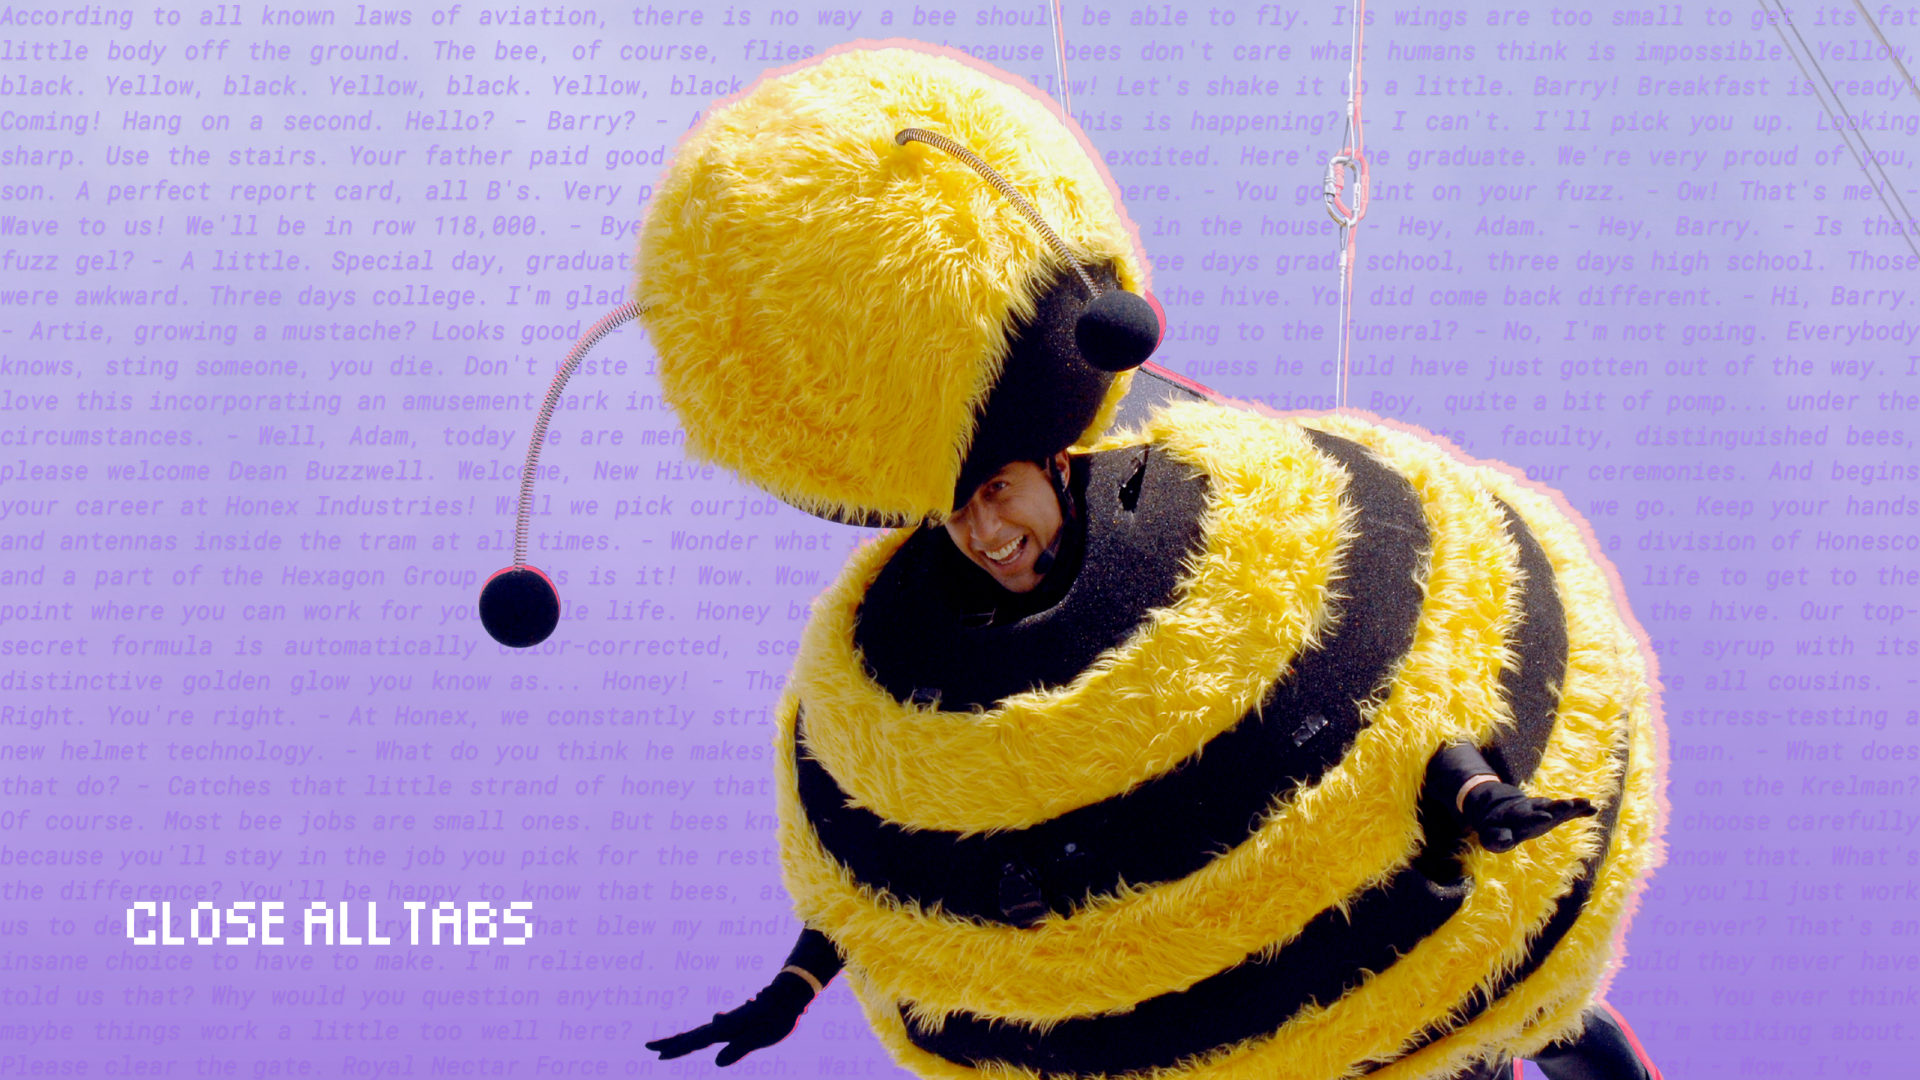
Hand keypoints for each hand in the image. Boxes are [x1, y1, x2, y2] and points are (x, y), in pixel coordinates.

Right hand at [646, 972, 813, 1065]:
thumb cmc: (777, 1018)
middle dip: (670, 1043)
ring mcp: (728, 1023)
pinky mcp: (736, 1023)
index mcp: (725, 1029)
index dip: (676, 1050)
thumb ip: (739, 1050)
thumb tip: (716, 1063)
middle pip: (691, 1035)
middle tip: (649, 1047)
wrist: (789, 997)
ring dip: (681, 1039)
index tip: (657, 1055)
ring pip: (699, 1032)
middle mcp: (722, 1025)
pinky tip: (701, 1036)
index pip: (695, 1041)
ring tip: (667, 1047)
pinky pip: (711, 1032)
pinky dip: (698, 1036)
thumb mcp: (759, 1037)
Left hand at [1463, 782, 1596, 853]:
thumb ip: (1497, 839)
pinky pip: (1568, 812)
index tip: (1547, 817)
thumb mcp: (1491, 837)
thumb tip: (1506, 839)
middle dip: (1557, 807)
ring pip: (1559, 807)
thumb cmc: (1495, 828)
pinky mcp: (1553, 814)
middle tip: (1569, 804)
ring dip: (1572, 805)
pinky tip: (1593, 809)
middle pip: (1546, 807)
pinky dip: (1579, 810)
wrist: (1502, 811)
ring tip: (1588, 803)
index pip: (1527, 817)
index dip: (1536, 817)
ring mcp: (1544, 810)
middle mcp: (1533, 810)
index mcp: (1517, 816)